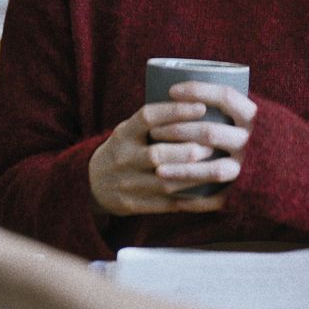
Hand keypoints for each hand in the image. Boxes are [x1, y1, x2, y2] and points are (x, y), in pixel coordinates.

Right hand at [87, 82, 255, 216]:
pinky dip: (195, 201)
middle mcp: (124, 158)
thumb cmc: (122, 150)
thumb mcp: (128, 130)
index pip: (147, 118)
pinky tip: (216, 195)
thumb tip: (200, 103)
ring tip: (217, 166)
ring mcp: (129, 184)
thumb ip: (154, 123)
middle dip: (188, 149)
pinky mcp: (137, 205)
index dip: (174, 111)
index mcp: (123, 134)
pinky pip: (170, 205)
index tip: (201, 106)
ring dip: (194, 175)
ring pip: (166, 182)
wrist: (91, 184)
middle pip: (157, 154)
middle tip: (212, 143)